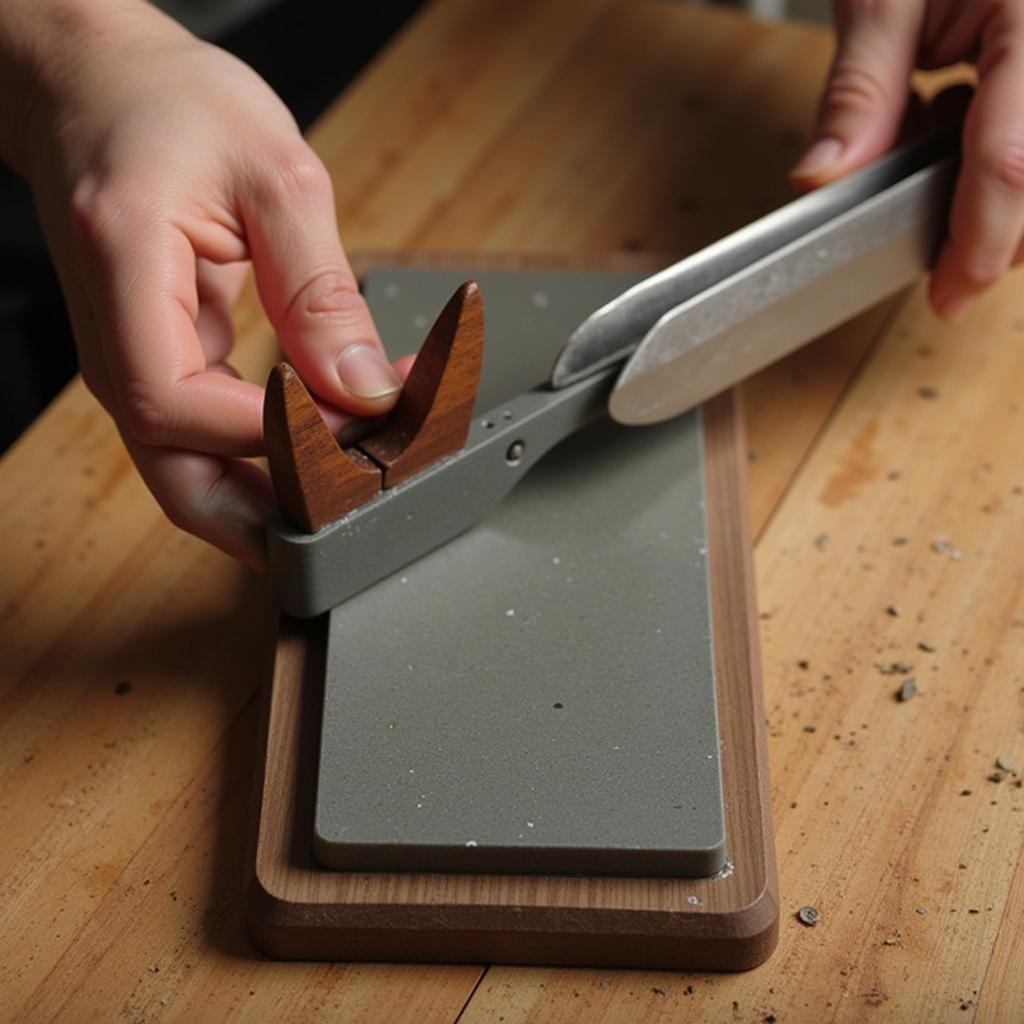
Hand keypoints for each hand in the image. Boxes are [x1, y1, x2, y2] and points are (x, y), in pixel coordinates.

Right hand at [11, 2, 405, 567]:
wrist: (100, 86)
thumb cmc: (171, 106)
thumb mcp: (273, 174)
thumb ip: (320, 291)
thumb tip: (363, 386)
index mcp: (124, 275)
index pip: (176, 405)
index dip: (267, 437)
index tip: (349, 430)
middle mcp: (113, 338)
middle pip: (175, 474)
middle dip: (263, 516)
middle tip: (349, 525)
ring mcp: (131, 361)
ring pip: (187, 471)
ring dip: (267, 497)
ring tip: (346, 497)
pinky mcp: (159, 364)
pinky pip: (203, 439)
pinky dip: (261, 458)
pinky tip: (317, 455)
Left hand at [791, 0, 1023, 321]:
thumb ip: (860, 91)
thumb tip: (822, 178)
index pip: (1014, 158)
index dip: (982, 241)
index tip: (948, 292)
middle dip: (993, 226)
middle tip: (933, 229)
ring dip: (994, 188)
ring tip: (937, 126)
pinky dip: (999, 153)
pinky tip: (959, 108)